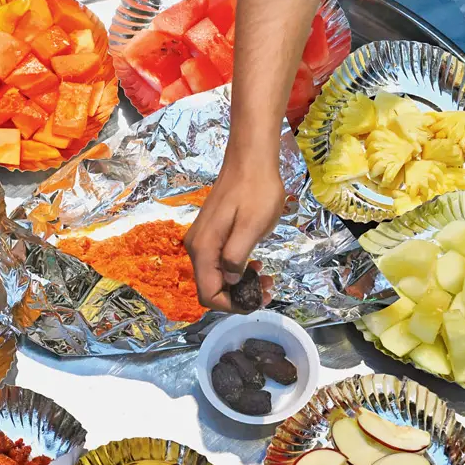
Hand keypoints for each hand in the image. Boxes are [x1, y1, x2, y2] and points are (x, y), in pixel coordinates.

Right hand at [185, 149, 283, 310]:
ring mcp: (202, 239)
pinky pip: (218, 262)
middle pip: (210, 287)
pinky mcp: (211, 233)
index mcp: (204, 248)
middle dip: (238, 296)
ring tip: (266, 277)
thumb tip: (229, 281)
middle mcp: (197, 247)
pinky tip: (255, 264)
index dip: (231, 305)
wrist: (250, 159)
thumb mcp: (252, 227)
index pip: (208, 294)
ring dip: (240, 284)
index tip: (257, 301)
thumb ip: (236, 257)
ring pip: (215, 276)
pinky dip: (237, 270)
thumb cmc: (256, 190)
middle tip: (268, 289)